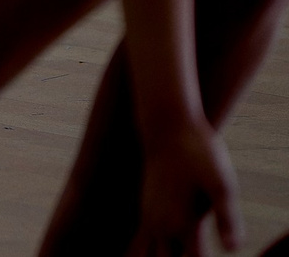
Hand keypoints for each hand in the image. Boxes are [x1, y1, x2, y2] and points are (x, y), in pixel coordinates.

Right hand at [133, 123, 240, 256]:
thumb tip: (233, 250)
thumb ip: (227, 218)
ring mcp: (150, 217)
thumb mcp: (222, 183)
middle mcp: (161, 225)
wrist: (168, 125)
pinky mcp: (146, 209)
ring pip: (140, 255)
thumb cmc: (200, 152)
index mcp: (182, 224)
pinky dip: (135, 255)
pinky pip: (136, 242)